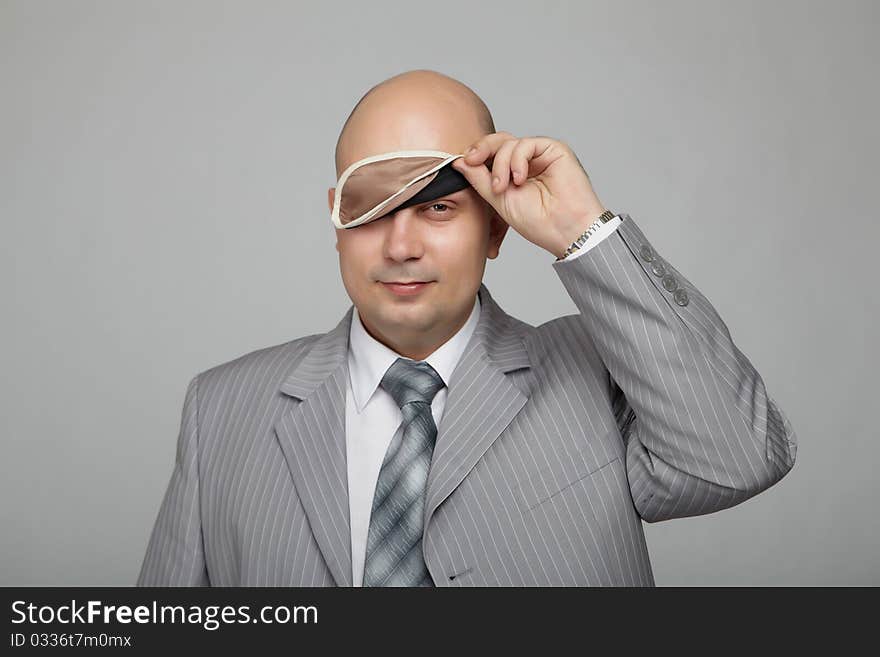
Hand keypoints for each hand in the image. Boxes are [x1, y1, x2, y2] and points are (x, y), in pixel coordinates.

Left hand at [450, 131, 606, 257]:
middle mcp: (527, 162)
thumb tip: (459, 161)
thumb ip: (479, 179)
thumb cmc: (537, 221)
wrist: (564, 230)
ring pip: (509, 143)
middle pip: (498, 142)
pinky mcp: (554, 150)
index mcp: (513, 173)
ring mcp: (540, 155)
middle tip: (472, 161)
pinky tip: (519, 179)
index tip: (462, 163)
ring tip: (502, 188)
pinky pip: (526, 144)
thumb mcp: (498, 199)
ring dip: (500, 164)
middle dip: (481, 149)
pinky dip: (517, 160)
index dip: (475, 155)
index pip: (491, 154)